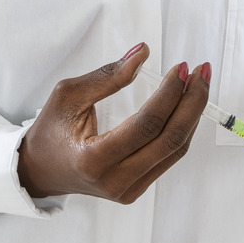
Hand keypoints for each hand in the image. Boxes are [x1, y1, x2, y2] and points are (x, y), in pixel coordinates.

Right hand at [17, 43, 210, 203]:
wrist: (42, 170)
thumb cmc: (52, 129)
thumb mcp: (68, 96)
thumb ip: (108, 76)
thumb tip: (143, 52)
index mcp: (92, 160)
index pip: (146, 125)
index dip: (170, 94)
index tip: (182, 68)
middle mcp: (114, 181)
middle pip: (170, 139)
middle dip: (193, 102)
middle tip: (201, 72)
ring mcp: (128, 190)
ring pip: (176, 149)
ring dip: (193, 113)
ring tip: (199, 83)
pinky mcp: (137, 189)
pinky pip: (171, 156)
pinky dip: (183, 128)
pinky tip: (187, 105)